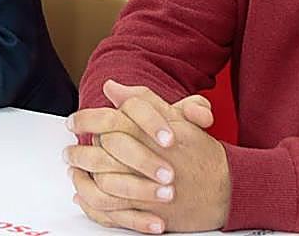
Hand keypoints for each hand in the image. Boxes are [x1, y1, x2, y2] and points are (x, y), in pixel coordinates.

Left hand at [65, 80, 228, 232]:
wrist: (230, 188)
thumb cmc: (201, 152)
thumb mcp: (175, 118)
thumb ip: (141, 100)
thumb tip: (111, 86)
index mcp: (150, 133)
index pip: (108, 121)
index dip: (84, 120)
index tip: (72, 121)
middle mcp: (146, 160)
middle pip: (100, 153)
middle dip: (78, 152)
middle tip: (68, 151)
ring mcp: (147, 189)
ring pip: (102, 185)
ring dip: (82, 179)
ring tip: (74, 172)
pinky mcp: (150, 213)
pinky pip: (112, 212)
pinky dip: (93, 205)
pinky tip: (84, 197)